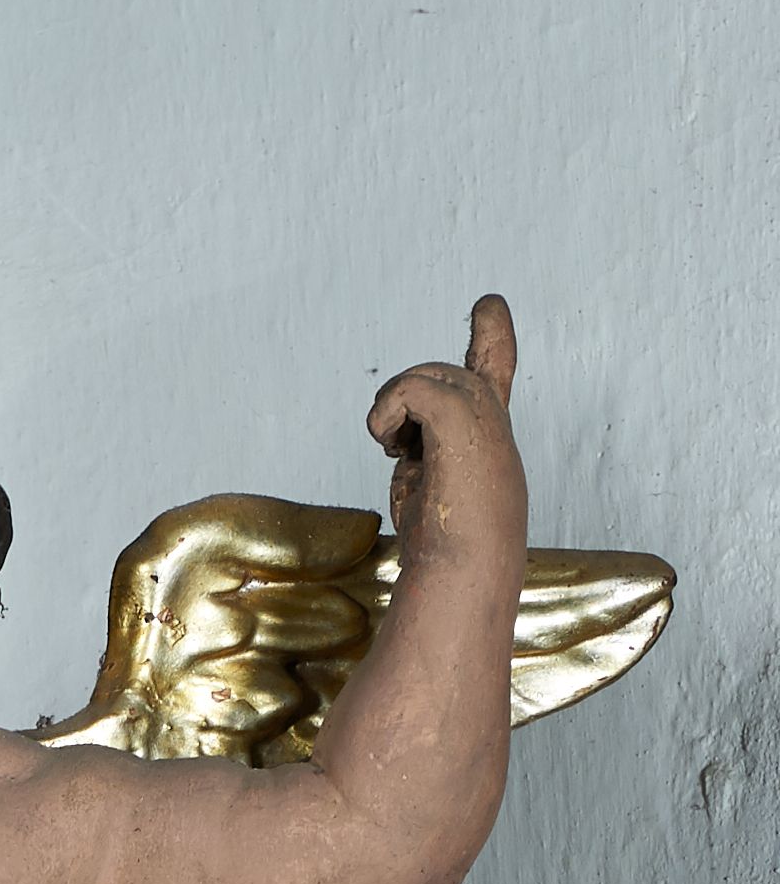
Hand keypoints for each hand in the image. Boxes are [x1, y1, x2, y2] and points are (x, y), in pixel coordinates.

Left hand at [370, 296, 520, 544]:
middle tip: (394, 446)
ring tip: (395, 450)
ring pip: (423, 375)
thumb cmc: (446, 553)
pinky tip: (390, 444)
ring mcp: (483, 416)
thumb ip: (422, 455)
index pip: (494, 374)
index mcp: (488, 441)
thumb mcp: (429, 491)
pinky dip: (388, 413)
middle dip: (403, 401)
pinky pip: (411, 388)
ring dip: (392, 412)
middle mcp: (493, 422)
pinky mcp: (463, 417)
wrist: (463, 576)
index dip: (492, 337)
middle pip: (439, 373)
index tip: (488, 307)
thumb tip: (397, 438)